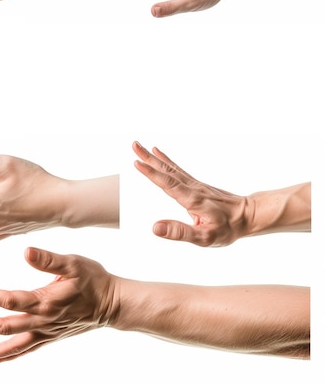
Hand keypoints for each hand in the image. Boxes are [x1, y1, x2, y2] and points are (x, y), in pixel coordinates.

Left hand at [0, 247, 119, 364]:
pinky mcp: (50, 337)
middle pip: (7, 326)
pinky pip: (26, 350)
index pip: (12, 300)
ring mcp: (46, 332)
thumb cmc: (93, 280)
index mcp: (46, 301)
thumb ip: (49, 259)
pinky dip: (9, 357)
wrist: (113, 303)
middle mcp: (43, 321)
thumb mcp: (73, 263)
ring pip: (15, 345)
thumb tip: (26, 251)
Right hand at [133, 142, 247, 246]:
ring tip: (139, 146)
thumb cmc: (228, 229)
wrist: (249, 215)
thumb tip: (155, 228)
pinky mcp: (195, 184)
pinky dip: (165, 159)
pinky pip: (176, 169)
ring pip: (170, 168)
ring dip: (153, 157)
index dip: (152, 174)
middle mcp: (191, 188)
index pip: (168, 184)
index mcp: (192, 200)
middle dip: (148, 158)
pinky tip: (157, 153)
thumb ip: (179, 232)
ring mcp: (194, 184)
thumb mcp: (204, 237)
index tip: (137, 162)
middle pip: (166, 170)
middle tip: (134, 145)